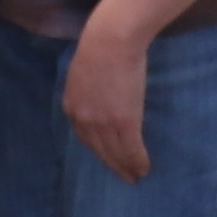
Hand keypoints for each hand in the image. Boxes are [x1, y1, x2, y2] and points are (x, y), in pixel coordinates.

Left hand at [61, 22, 153, 182]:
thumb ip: (89, 89)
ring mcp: (102, 123)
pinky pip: (131, 149)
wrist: (111, 39)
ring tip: (137, 176)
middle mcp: (83, 120)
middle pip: (99, 150)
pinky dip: (138, 161)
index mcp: (72, 107)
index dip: (99, 150)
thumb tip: (101, 95)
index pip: (85, 137)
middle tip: (125, 177)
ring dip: (127, 168)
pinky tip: (144, 168)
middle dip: (113, 165)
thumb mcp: (84, 72)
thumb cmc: (100, 46)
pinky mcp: (123, 122)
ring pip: (116, 154)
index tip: (108, 158)